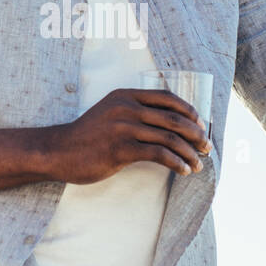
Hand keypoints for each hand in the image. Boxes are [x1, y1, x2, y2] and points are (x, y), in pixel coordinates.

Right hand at [44, 88, 209, 184]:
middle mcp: (126, 107)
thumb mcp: (110, 112)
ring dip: (189, 153)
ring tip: (198, 165)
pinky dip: (176, 163)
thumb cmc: (87, 136)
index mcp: (125, 95)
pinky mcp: (121, 149)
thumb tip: (167, 124)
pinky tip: (183, 171)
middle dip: (196, 134)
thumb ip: (134, 111)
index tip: (200, 124)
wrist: (58, 151)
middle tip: (206, 148)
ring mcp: (123, 127)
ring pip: (169, 138)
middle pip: (173, 118)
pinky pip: (159, 155)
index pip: (167, 97)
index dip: (188, 110)